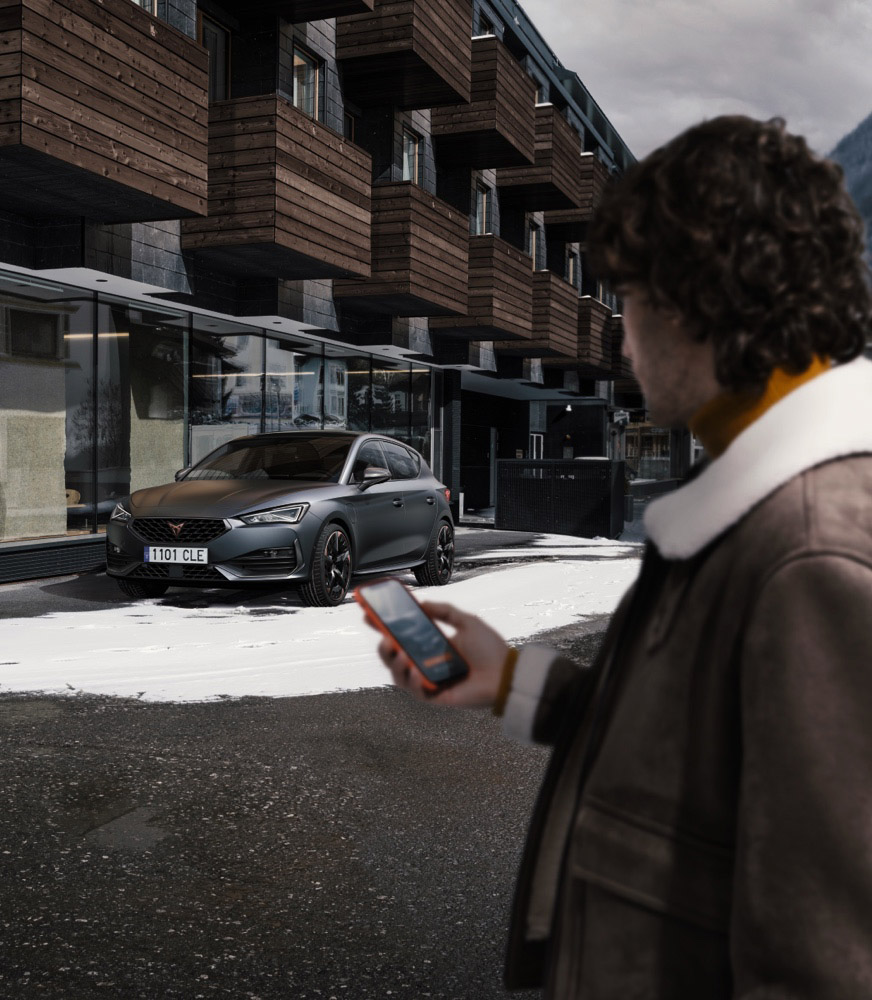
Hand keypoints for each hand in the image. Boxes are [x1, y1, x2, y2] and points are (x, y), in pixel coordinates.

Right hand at [369, 600, 509, 708]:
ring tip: (401, 653)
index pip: (402, 636)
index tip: (368, 615)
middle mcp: (427, 663)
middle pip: (393, 658)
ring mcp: (430, 680)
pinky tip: (418, 672)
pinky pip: (416, 691)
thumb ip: (444, 611)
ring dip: (395, 664)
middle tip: (384, 636)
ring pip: (398, 676)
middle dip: (383, 648)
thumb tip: (421, 602)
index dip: (383, 627)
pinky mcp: (436, 696)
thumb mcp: (466, 621)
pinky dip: (413, 680)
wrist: (506, 672)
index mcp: (432, 645)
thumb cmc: (490, 649)